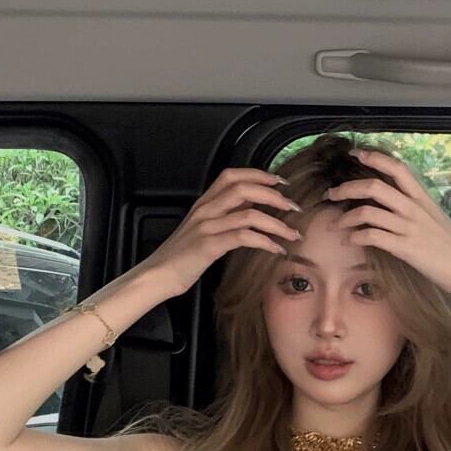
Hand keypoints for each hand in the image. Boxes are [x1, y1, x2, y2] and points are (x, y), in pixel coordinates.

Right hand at [149, 167, 301, 296]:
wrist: (158, 275)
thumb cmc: (181, 256)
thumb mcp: (202, 229)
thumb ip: (223, 216)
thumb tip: (250, 208)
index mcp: (203, 203)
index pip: (231, 176)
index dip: (258, 174)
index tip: (280, 182)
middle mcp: (205, 210)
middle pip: (244, 188)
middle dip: (273, 195)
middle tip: (293, 206)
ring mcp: (207, 227)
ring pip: (249, 214)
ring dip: (277, 223)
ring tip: (293, 234)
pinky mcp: (209, 246)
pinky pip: (244, 237)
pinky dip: (265, 242)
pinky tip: (277, 250)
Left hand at [326, 150, 450, 296]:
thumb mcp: (436, 219)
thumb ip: (417, 208)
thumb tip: (398, 202)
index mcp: (422, 198)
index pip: (397, 168)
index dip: (374, 157)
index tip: (356, 153)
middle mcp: (414, 209)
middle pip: (374, 187)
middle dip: (347, 188)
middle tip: (332, 194)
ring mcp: (409, 228)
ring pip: (368, 212)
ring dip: (345, 217)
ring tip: (336, 224)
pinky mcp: (405, 248)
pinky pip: (373, 237)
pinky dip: (356, 237)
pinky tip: (351, 240)